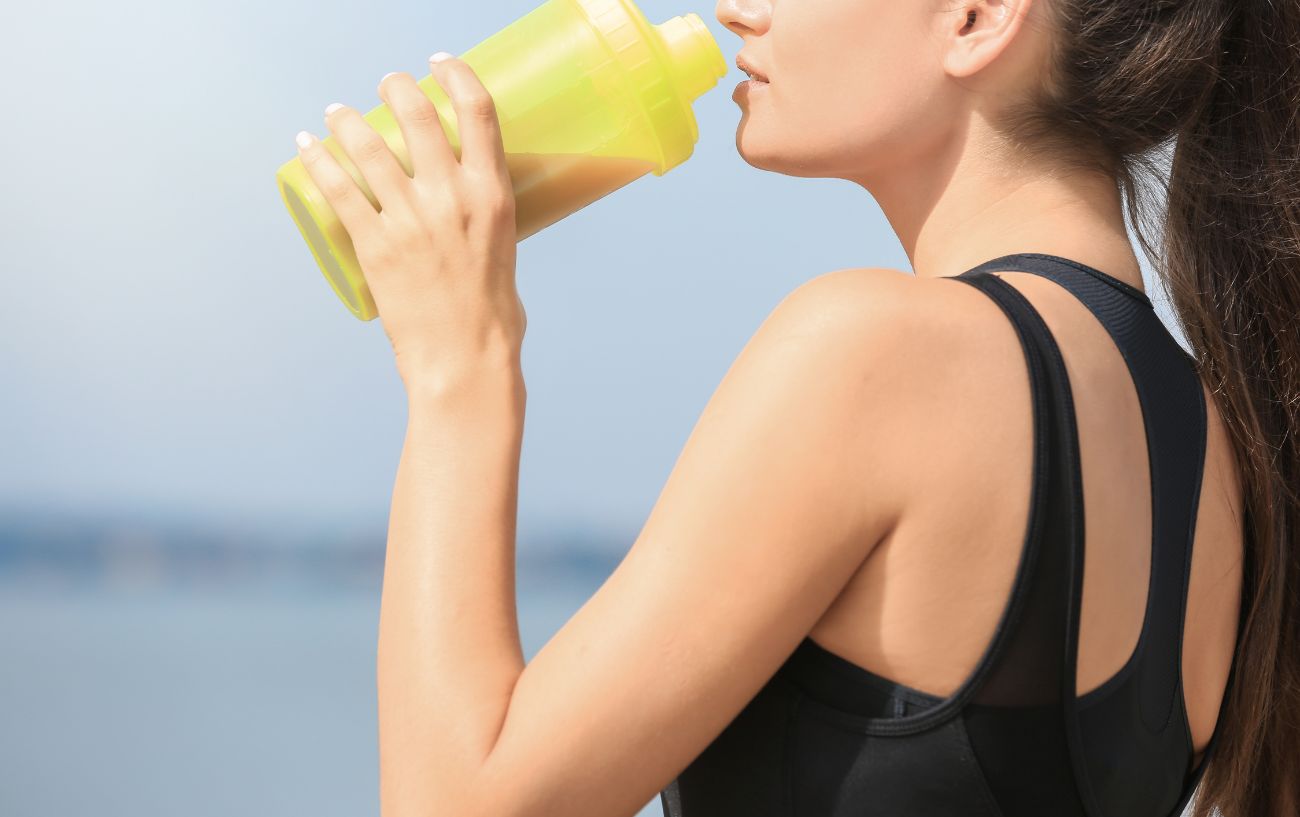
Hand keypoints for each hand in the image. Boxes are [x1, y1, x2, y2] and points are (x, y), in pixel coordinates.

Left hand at [295, 53, 525, 388]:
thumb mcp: (505, 252)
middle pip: (418, 115)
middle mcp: (452, 197)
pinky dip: (318, 160)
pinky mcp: (375, 245)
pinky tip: (306, 147)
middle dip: (395, 88)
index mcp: (493, 195)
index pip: (478, 112)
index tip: (439, 64)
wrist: (466, 360)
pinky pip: (338, 189)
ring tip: (336, 113)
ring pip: (368, 146)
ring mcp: (411, 220)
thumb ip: (485, 223)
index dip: (456, 75)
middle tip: (385, 85)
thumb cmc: (493, 317)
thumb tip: (468, 215)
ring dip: (346, 119)